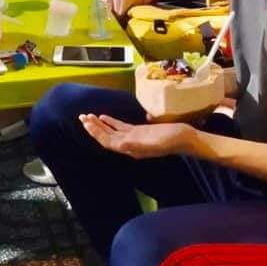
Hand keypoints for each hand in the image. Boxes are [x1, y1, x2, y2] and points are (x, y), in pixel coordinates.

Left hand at [79, 113, 194, 158]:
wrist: (184, 137)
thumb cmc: (170, 140)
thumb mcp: (153, 142)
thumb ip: (136, 144)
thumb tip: (120, 145)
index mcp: (131, 149)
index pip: (108, 142)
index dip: (96, 133)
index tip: (87, 123)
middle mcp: (129, 145)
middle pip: (106, 137)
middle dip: (93, 128)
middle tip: (81, 117)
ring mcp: (133, 138)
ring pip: (112, 132)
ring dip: (99, 125)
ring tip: (87, 116)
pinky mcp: (139, 132)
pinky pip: (120, 127)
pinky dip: (110, 122)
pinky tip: (103, 117)